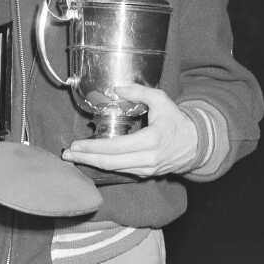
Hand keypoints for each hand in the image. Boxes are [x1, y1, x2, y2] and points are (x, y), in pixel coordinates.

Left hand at [61, 84, 198, 177]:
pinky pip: (122, 171)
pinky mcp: (146, 174)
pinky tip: (93, 159)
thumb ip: (139, 92)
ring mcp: (147, 169)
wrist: (196, 144)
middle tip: (67, 154)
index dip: (93, 148)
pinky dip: (105, 165)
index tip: (76, 144)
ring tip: (75, 157)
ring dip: (92, 163)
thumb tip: (116, 89)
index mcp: (151, 140)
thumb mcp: (161, 100)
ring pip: (114, 169)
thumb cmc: (176, 120)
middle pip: (110, 162)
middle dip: (86, 159)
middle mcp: (148, 158)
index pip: (115, 147)